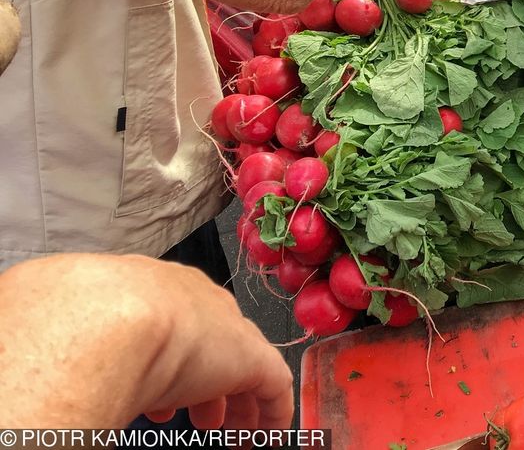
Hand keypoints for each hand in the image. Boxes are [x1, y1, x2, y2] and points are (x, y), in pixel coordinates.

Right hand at [1, 255, 292, 428]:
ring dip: (234, 399)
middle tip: (202, 417)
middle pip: (210, 336)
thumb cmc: (71, 322)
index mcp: (146, 284)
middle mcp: (190, 297)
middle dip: (206, 378)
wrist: (105, 320)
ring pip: (242, 359)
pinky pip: (271, 382)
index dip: (169, 356)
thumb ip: (79, 333)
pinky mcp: (249, 357)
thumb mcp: (67, 316)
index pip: (171, 317)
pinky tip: (269, 433)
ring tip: (228, 431)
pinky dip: (272, 409)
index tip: (162, 394)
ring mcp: (223, 325)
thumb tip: (57, 349)